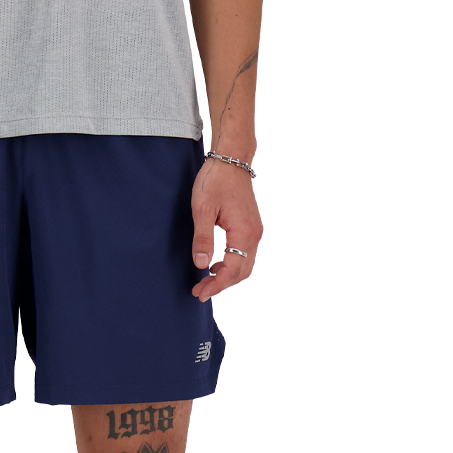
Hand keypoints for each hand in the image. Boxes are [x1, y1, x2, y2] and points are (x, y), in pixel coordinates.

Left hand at [190, 158, 262, 302]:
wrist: (231, 159)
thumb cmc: (216, 180)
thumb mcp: (202, 209)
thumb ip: (203, 238)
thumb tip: (202, 264)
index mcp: (244, 232)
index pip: (232, 270)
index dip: (216, 285)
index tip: (200, 293)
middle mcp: (253, 234)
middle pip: (240, 272)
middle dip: (220, 284)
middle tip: (199, 291)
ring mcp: (253, 231)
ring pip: (243, 264)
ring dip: (225, 275)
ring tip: (203, 280)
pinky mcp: (249, 226)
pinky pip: (242, 253)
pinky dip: (229, 263)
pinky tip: (213, 263)